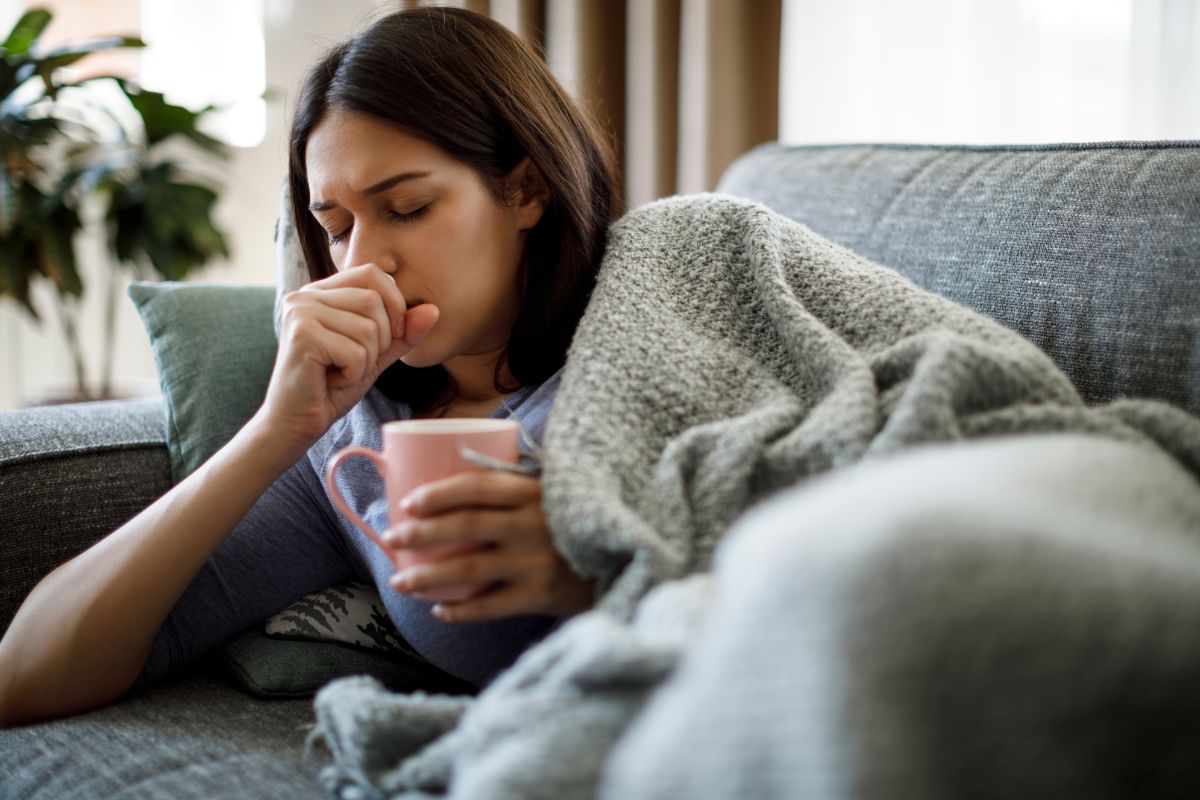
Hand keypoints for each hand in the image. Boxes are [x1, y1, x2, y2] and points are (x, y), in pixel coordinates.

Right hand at [259, 264, 438, 445]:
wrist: (295, 423)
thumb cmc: (332, 387)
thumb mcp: (375, 355)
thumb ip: (403, 333)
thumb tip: (434, 310)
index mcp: (322, 291)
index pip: (373, 274)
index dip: (393, 304)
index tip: (387, 337)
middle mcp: (306, 294)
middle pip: (374, 301)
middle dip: (379, 341)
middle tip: (352, 363)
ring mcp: (301, 312)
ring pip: (368, 329)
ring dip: (365, 361)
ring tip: (339, 372)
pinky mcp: (301, 336)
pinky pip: (356, 352)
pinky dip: (353, 374)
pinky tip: (330, 381)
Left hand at [383, 471, 594, 621]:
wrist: (627, 558)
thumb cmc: (579, 522)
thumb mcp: (555, 493)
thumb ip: (518, 486)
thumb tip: (460, 476)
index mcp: (535, 492)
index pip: (477, 487)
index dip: (439, 493)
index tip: (409, 502)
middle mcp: (533, 524)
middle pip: (465, 526)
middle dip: (421, 533)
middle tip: (392, 538)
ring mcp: (537, 562)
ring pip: (470, 570)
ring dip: (428, 576)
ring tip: (400, 581)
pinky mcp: (543, 596)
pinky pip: (491, 606)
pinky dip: (462, 611)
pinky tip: (439, 611)